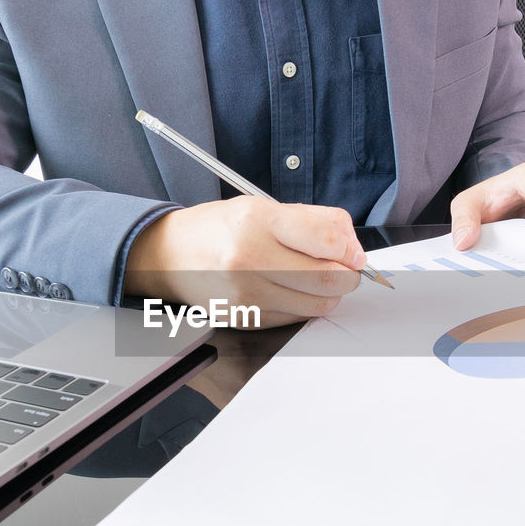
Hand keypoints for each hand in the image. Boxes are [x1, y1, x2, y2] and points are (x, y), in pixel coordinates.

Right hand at [125, 197, 365, 327]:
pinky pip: (296, 317)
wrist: (171, 257)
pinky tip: (291, 289)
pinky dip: (304, 305)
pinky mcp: (247, 318)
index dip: (351, 250)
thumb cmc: (220, 229)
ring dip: (330, 294)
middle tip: (347, 269)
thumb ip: (314, 221)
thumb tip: (353, 247)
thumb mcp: (263, 206)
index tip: (354, 252)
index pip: (327, 241)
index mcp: (258, 222)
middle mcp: (250, 259)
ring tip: (318, 278)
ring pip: (317, 305)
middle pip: (328, 279)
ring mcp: (248, 294)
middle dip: (349, 276)